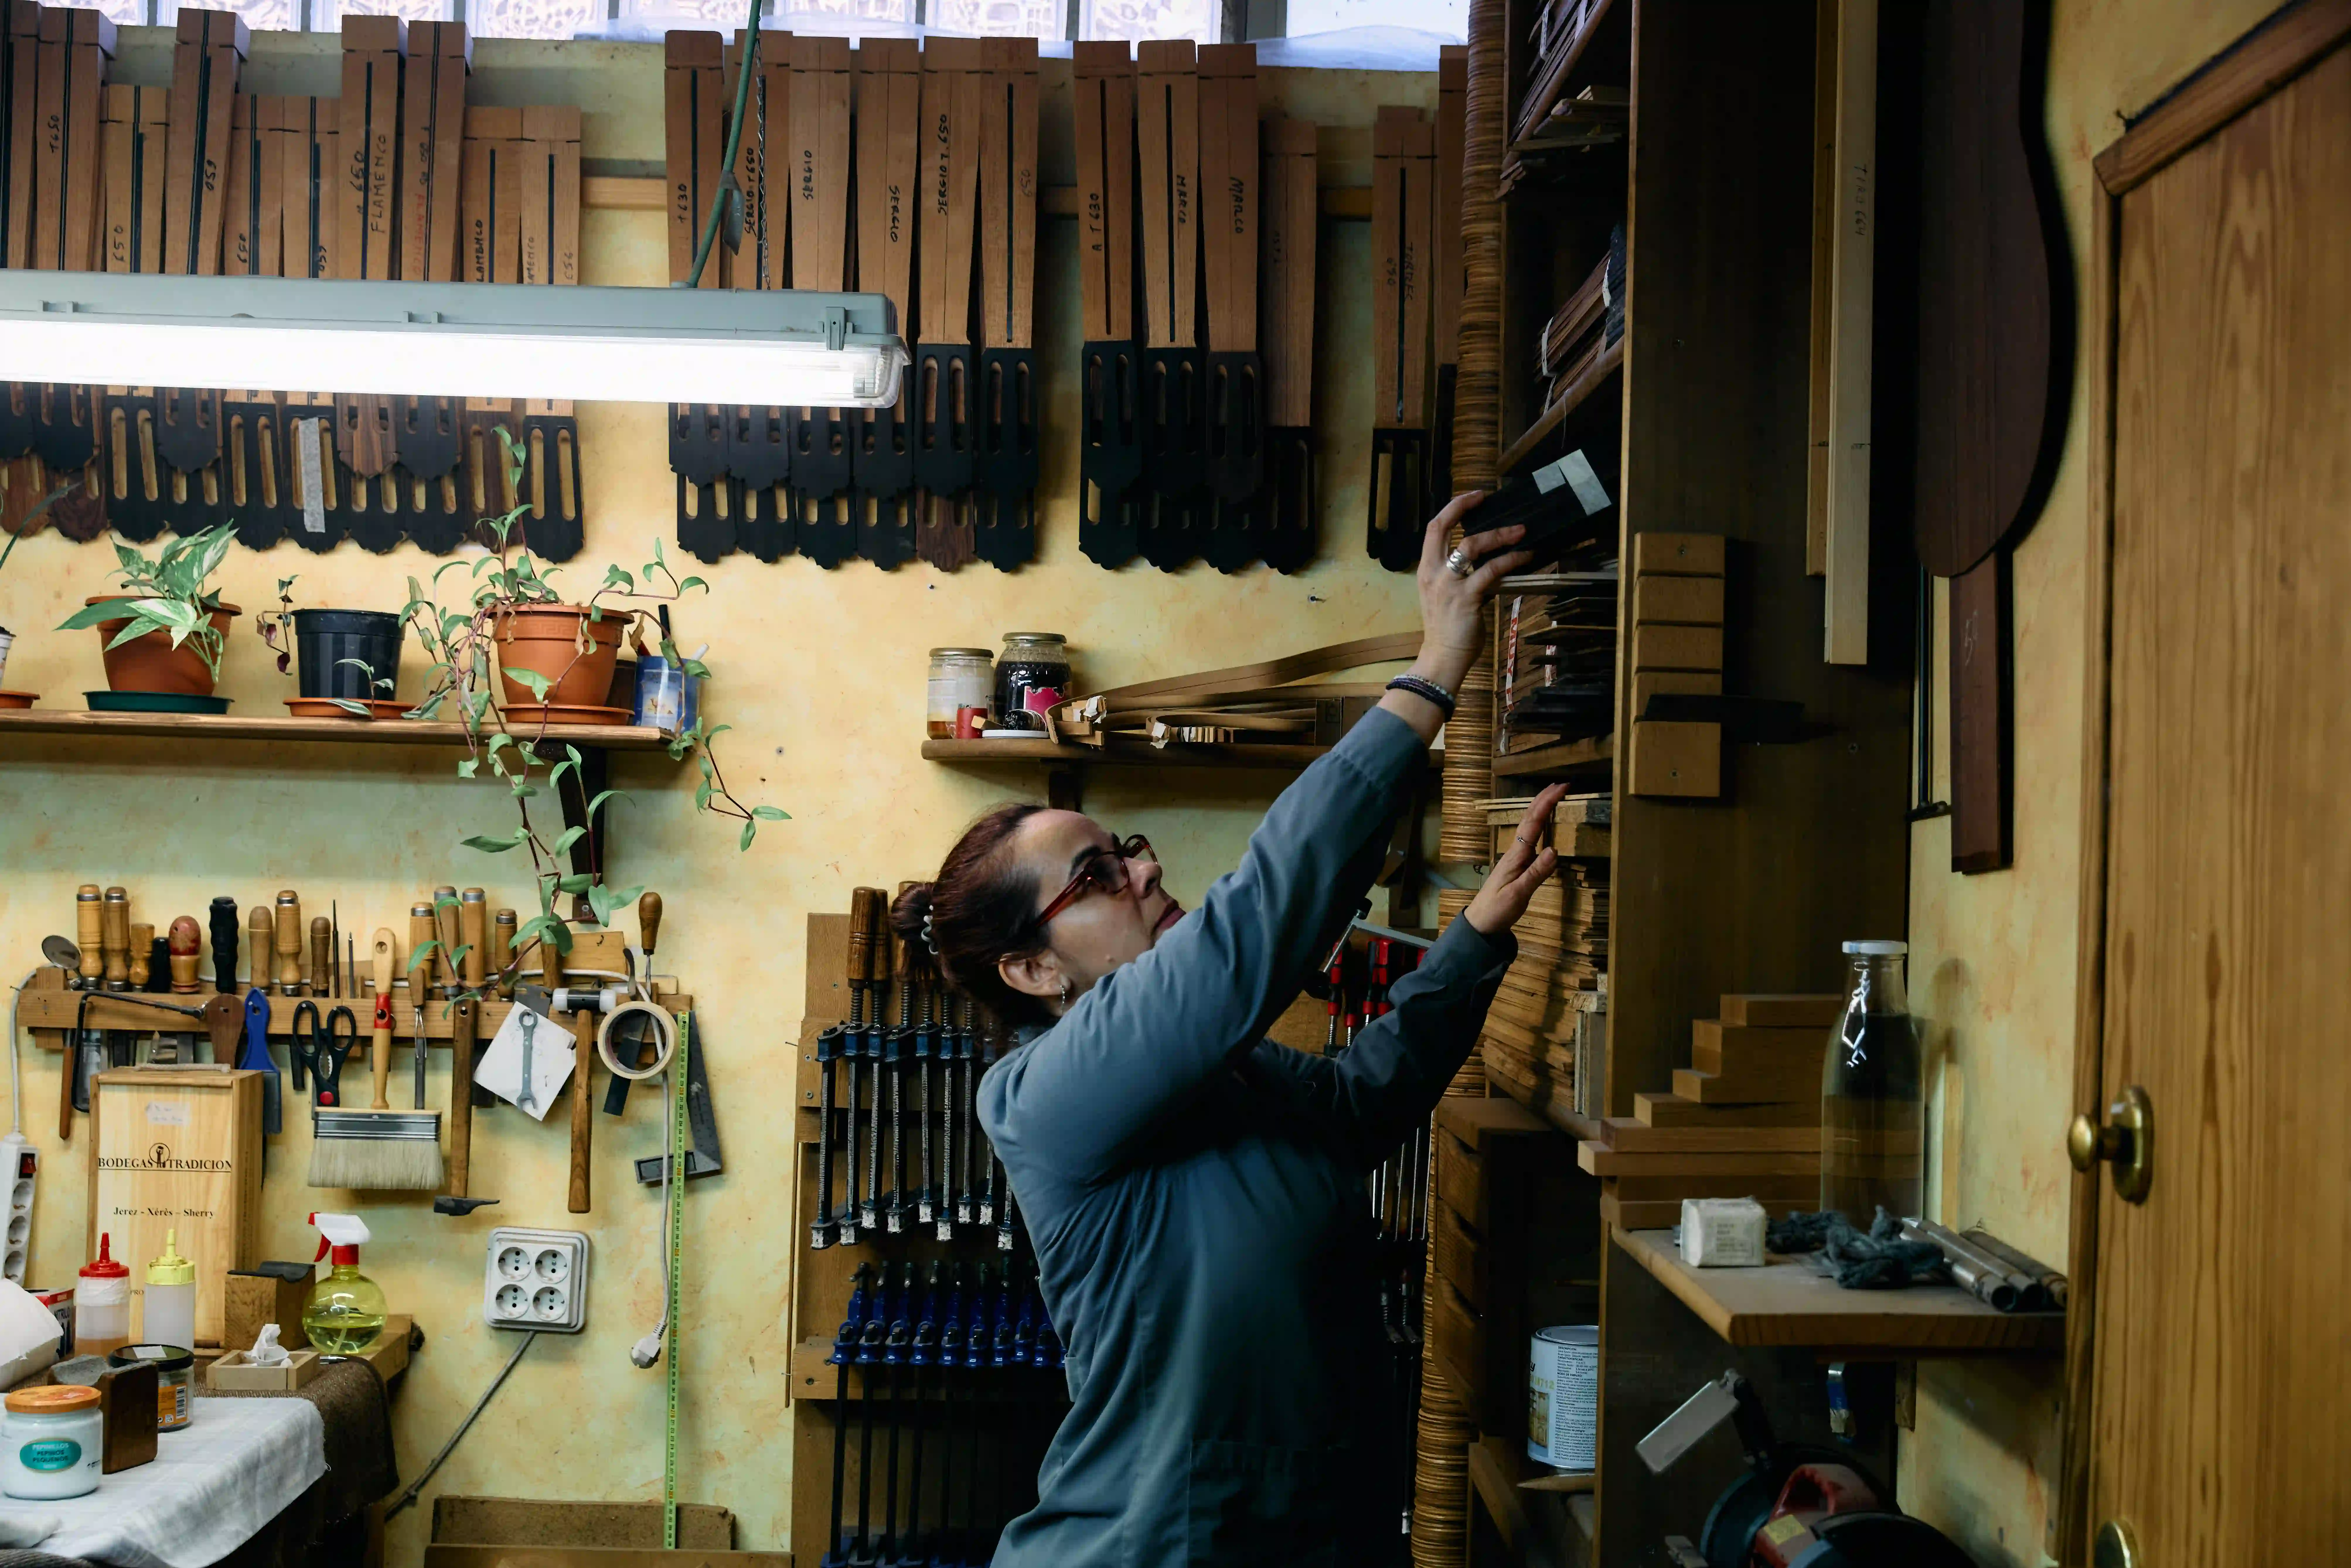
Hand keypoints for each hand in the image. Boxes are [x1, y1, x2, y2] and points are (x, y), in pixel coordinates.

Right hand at [1413, 494, 1533, 694]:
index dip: (1452, 508)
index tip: (1472, 498)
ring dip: (1499, 535)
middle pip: (1443, 528)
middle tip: (1487, 498)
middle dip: (1464, 507)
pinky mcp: (1467, 598)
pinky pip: (1491, 571)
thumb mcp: (1445, 596)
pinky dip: (1511, 561)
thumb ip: (1459, 576)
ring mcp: (1449, 585)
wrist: (1442, 658)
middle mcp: (1433, 573)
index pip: (1433, 529)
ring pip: (1472, 546)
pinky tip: (1525, 557)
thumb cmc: (1447, 629)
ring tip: (1520, 531)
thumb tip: (1487, 560)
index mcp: (1426, 570)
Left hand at [1464, 784, 1567, 936]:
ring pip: (1529, 827)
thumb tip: (1555, 850)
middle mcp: (1515, 852)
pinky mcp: (1517, 865)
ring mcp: (1515, 857)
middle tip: (1561, 785)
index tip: (1561, 788)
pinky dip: (1539, 826)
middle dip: (1544, 800)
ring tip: (1553, 796)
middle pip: (1529, 819)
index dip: (1547, 803)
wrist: (1481, 923)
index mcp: (1516, 855)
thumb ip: (1537, 873)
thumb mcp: (1518, 894)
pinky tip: (1542, 825)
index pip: (1533, 823)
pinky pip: (1530, 838)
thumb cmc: (1497, 909)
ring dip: (1541, 809)